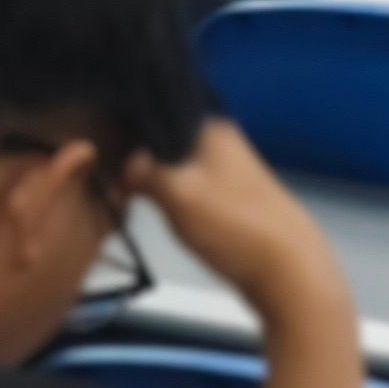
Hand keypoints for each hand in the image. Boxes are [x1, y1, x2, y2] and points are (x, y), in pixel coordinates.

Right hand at [129, 121, 347, 314]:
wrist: (290, 273)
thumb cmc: (232, 224)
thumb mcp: (177, 194)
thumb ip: (145, 173)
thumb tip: (125, 163)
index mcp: (212, 128)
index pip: (159, 114)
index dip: (128, 131)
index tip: (99, 150)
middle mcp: (224, 144)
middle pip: (169, 144)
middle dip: (142, 162)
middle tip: (109, 180)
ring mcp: (232, 176)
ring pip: (181, 171)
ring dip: (158, 185)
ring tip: (128, 197)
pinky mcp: (235, 205)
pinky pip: (194, 195)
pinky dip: (176, 203)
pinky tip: (160, 216)